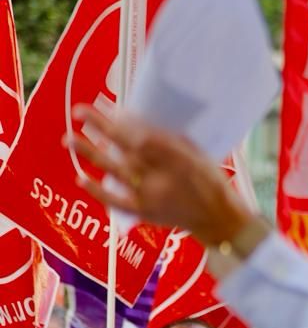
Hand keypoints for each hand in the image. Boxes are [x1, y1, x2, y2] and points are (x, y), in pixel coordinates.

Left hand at [66, 105, 253, 249]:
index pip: (144, 137)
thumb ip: (174, 142)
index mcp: (180, 160)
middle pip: (124, 149)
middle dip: (101, 129)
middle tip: (80, 111)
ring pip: (115, 170)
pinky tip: (81, 178)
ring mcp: (150, 195)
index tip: (107, 107)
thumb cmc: (212, 183)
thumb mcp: (200, 156)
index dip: (123, 123)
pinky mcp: (144, 212)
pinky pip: (116, 201)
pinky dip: (97, 190)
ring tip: (70, 138)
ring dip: (90, 153)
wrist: (218, 219)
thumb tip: (142, 125)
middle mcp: (163, 177)